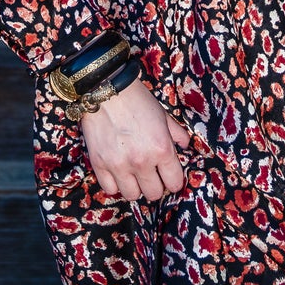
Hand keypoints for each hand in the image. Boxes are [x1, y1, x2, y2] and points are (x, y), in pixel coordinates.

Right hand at [79, 77, 192, 202]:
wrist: (106, 89)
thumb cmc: (138, 100)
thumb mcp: (164, 114)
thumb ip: (177, 134)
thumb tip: (185, 146)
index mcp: (162, 149)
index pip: (174, 183)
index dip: (173, 180)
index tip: (169, 176)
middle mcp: (142, 161)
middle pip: (154, 193)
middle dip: (156, 185)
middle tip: (152, 174)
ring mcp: (119, 165)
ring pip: (132, 195)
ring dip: (135, 186)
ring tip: (134, 174)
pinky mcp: (99, 164)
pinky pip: (110, 189)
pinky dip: (115, 183)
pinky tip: (118, 172)